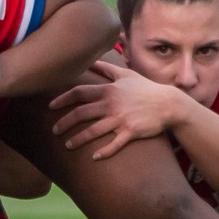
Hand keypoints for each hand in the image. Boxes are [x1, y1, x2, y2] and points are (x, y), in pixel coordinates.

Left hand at [49, 60, 176, 159]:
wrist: (168, 103)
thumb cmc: (145, 89)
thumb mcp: (126, 75)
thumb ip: (106, 68)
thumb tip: (90, 60)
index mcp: (108, 90)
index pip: (79, 93)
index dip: (62, 99)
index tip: (50, 106)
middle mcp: (112, 104)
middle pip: (81, 113)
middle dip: (64, 122)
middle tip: (54, 130)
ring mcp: (121, 119)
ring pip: (93, 131)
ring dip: (78, 139)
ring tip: (67, 146)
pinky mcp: (131, 132)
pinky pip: (114, 144)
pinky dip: (104, 152)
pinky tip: (94, 158)